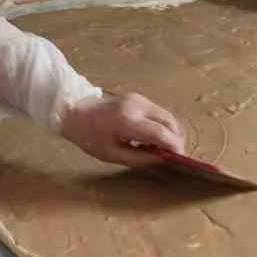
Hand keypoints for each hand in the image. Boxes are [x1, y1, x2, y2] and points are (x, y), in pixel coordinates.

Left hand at [60, 92, 185, 167]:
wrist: (76, 112)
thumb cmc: (90, 137)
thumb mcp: (113, 155)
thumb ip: (140, 158)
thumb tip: (163, 159)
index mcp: (128, 121)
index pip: (162, 133)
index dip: (175, 147)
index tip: (180, 159)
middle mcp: (138, 106)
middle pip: (170, 123)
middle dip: (176, 140)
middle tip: (173, 156)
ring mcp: (140, 99)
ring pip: (168, 116)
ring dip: (171, 132)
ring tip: (161, 148)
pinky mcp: (140, 97)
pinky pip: (159, 113)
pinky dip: (163, 125)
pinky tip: (153, 137)